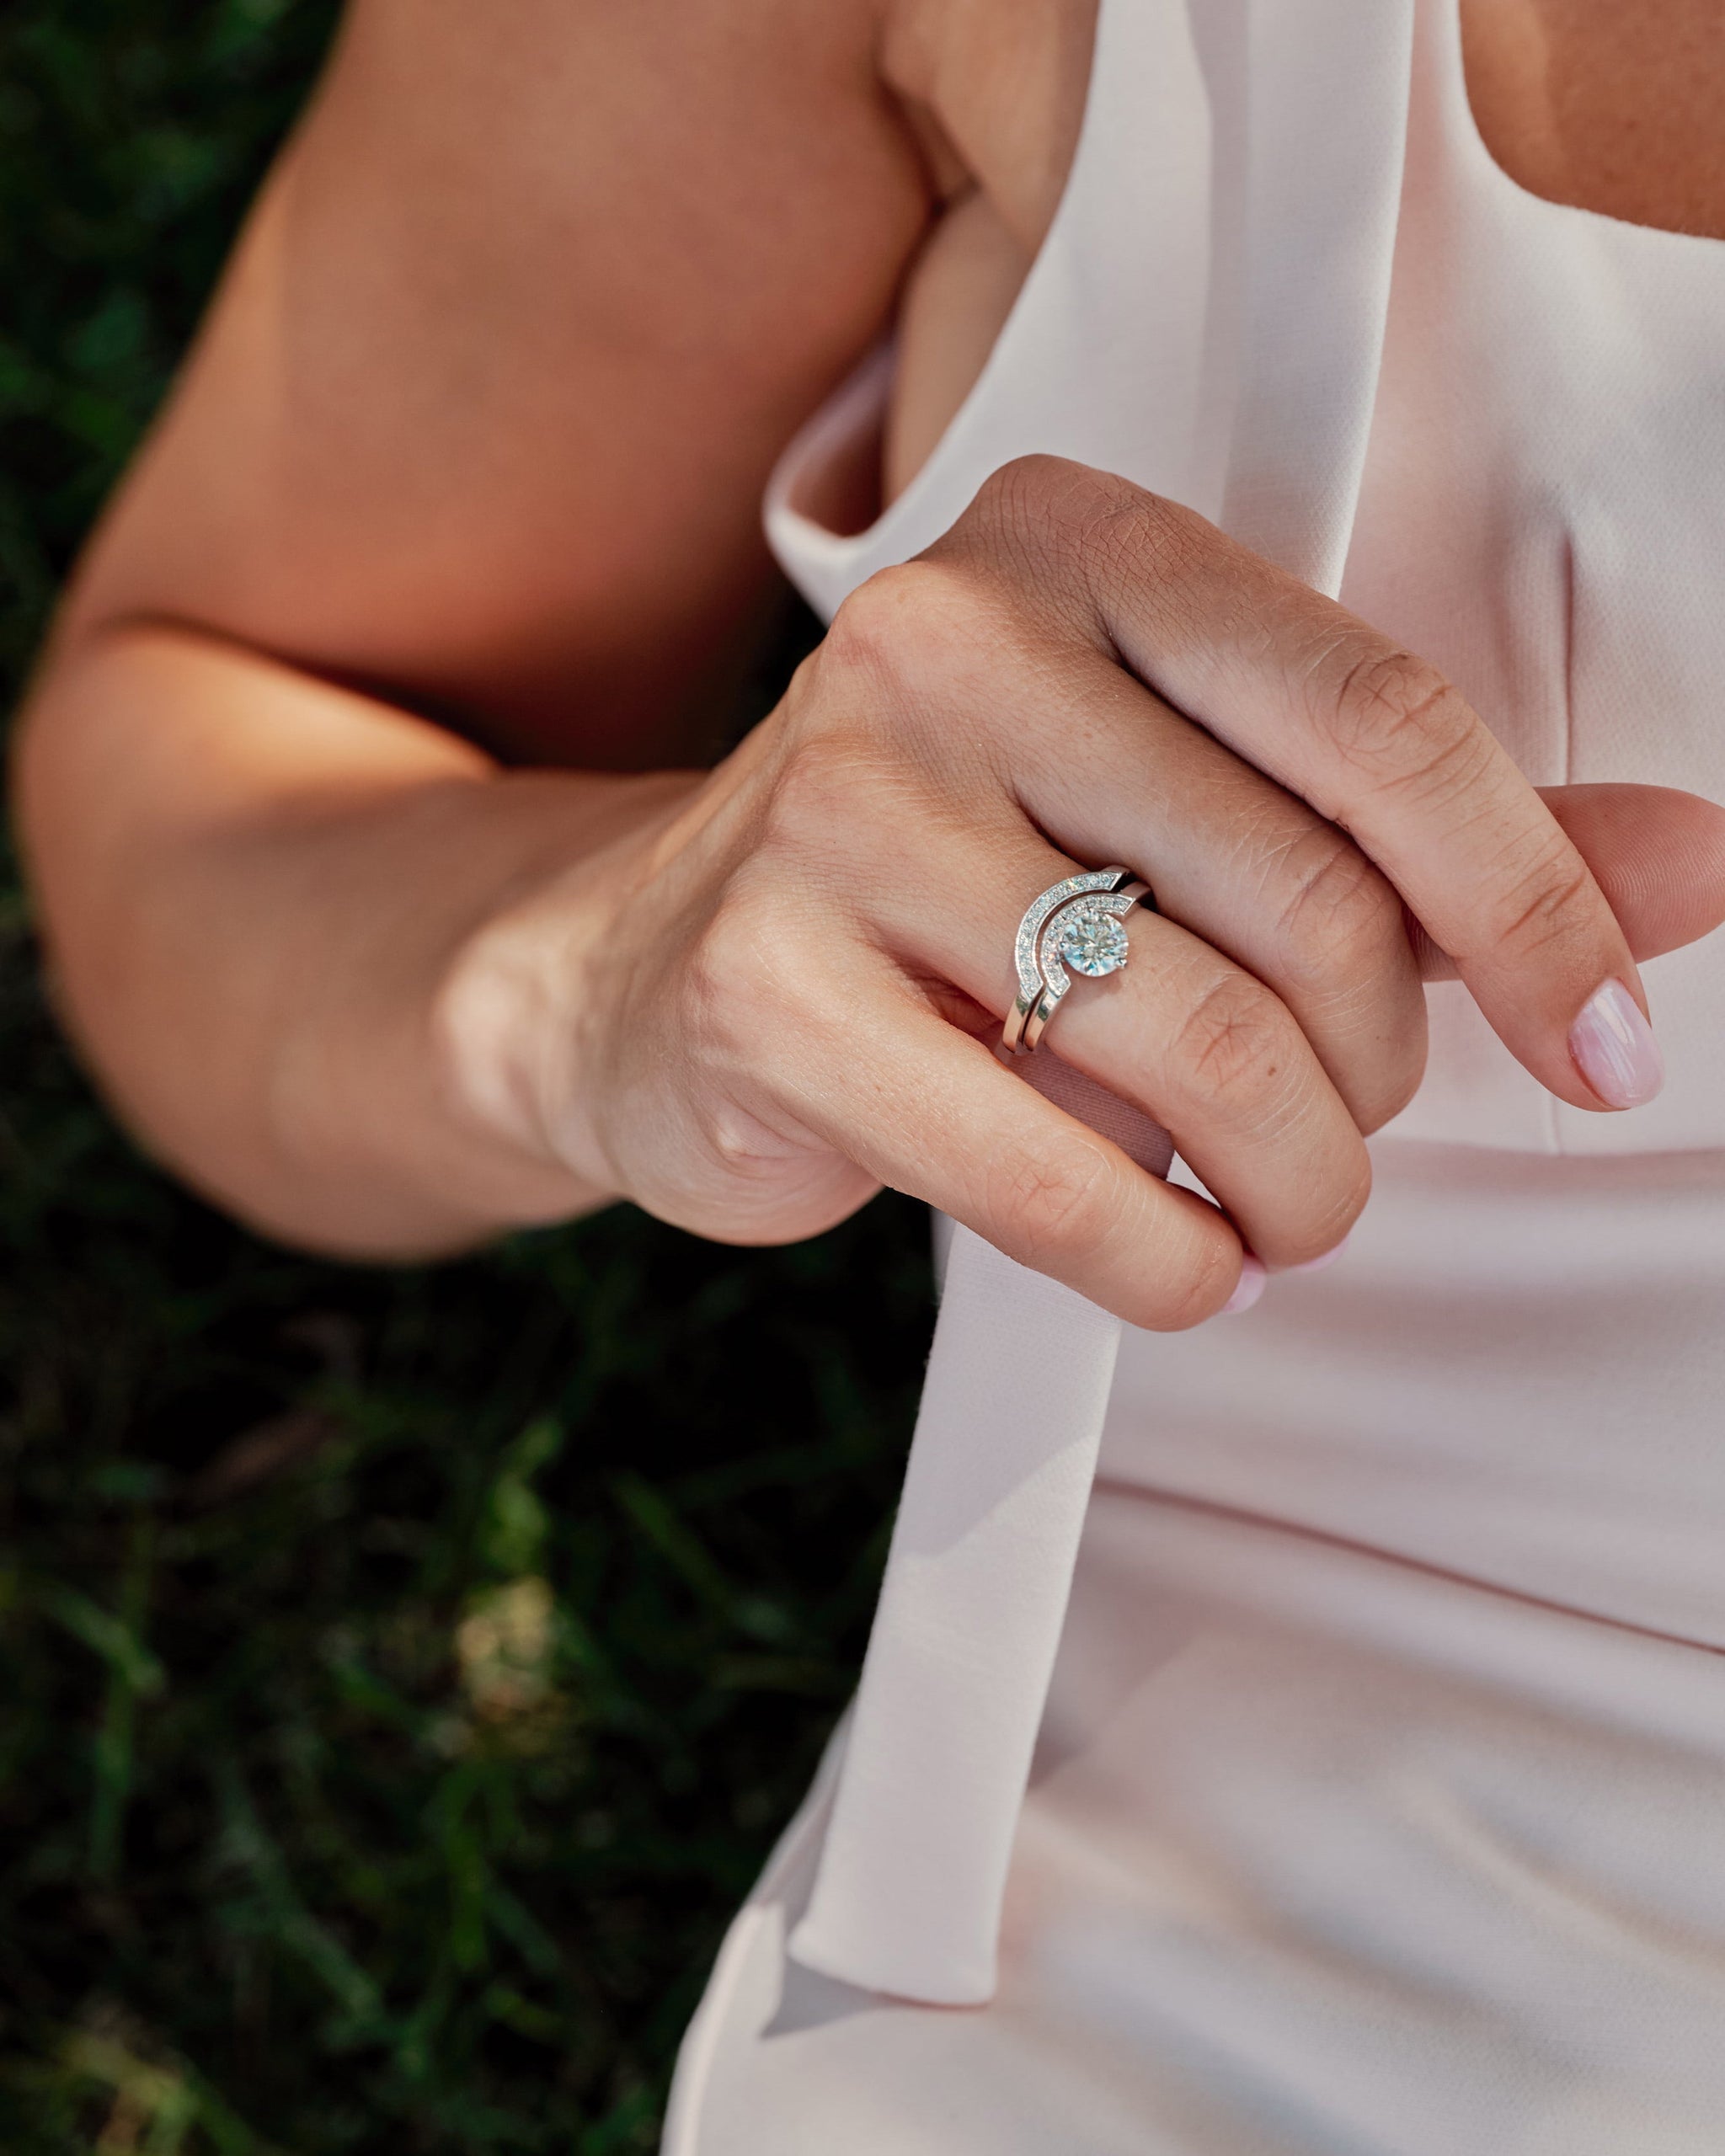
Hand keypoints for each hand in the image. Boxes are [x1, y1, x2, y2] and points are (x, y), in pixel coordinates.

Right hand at [441, 457, 1724, 1327]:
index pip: (1381, 723)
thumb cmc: (944, 884)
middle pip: (1310, 907)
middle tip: (1348, 1136)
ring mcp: (835, 808)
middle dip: (1384, 1080)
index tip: (1599, 1046)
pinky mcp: (767, 986)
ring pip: (1202, 1050)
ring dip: (1297, 1188)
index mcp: (1077, 547)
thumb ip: (1419, 833)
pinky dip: (1173, 1263)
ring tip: (1278, 1213)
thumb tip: (1692, 864)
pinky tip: (1184, 1263)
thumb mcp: (1177, 809)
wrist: (648, 967)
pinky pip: (1062, 1177)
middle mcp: (946, 642)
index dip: (1536, 907)